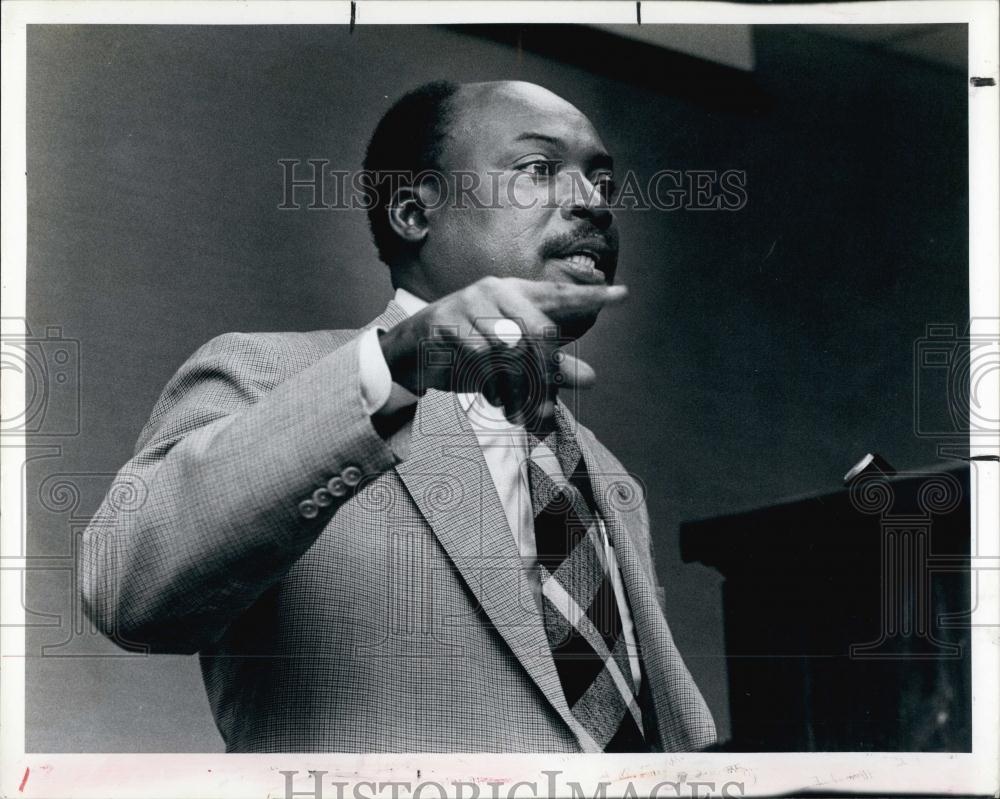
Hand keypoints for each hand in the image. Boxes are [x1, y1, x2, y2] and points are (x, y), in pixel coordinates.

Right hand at [378, 277, 627, 428]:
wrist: (412, 351)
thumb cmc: (470, 350)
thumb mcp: (511, 358)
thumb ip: (550, 367)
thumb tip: (590, 378)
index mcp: (515, 292)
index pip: (558, 295)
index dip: (590, 296)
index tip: (624, 295)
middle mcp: (494, 291)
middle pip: (538, 331)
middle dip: (547, 375)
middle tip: (548, 410)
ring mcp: (467, 306)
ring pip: (511, 351)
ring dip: (520, 390)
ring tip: (521, 414)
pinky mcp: (446, 326)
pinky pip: (481, 362)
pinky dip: (493, 388)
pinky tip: (495, 401)